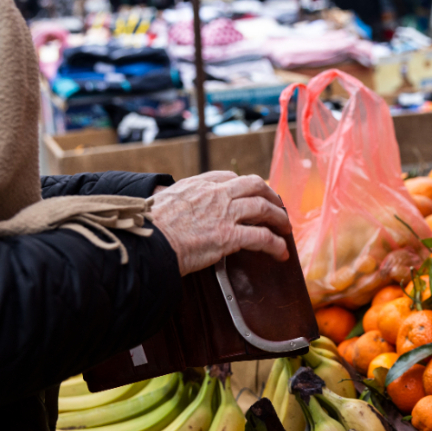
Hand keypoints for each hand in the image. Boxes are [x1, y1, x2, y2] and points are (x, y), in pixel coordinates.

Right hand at [150, 172, 290, 275]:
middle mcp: (215, 194)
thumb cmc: (147, 228)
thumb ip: (175, 200)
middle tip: (278, 207)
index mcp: (197, 184)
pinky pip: (262, 237)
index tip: (251, 194)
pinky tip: (281, 253)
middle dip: (271, 195)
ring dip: (280, 218)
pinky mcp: (229, 236)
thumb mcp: (160, 202)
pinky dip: (276, 245)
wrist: (146, 244)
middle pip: (254, 185)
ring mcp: (224, 213)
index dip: (245, 185)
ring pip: (264, 208)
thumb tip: (171, 204)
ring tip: (286, 229)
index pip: (229, 177)